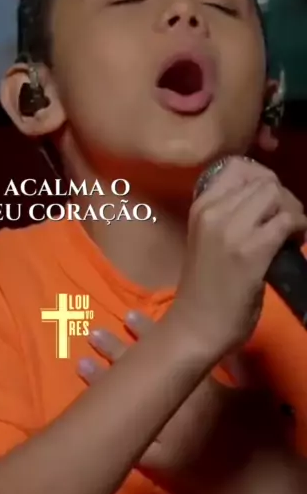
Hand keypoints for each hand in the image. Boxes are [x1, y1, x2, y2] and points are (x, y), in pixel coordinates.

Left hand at [79, 312, 299, 493]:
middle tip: (93, 332)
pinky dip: (115, 435)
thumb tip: (225, 341)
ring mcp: (171, 437)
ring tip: (82, 365)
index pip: (170, 354)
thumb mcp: (257, 390)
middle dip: (117, 352)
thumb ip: (240, 364)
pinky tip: (91, 420)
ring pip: (132, 408)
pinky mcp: (166, 465)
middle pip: (144, 376)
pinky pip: (135, 448)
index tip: (128, 314)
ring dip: (106, 386)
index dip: (148, 333)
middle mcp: (182, 408)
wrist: (268, 479)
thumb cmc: (265, 433)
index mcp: (202, 388)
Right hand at [174, 157, 306, 354]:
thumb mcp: (209, 238)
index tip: (269, 203)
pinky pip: (286, 222)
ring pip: (276, 196)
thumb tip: (267, 200)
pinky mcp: (251, 252)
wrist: (196, 326)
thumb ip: (230, 214)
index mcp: (201, 205)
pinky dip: (298, 229)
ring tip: (290, 234)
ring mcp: (231, 230)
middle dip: (283, 198)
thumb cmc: (204, 287)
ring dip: (292, 212)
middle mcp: (213, 211)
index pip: (239, 167)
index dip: (262, 179)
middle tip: (286, 223)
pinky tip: (293, 244)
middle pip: (263, 181)